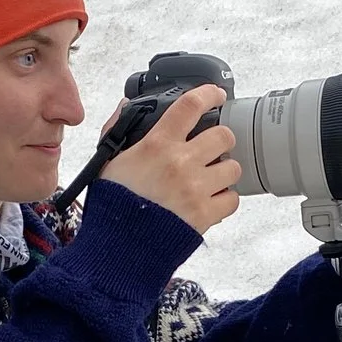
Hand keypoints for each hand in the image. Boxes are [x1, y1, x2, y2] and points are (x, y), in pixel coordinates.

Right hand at [99, 84, 240, 233]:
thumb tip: (125, 106)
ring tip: (212, 178)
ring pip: (233, 167)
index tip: (216, 95)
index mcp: (157, 145)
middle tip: (213, 148)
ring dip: (225, 171)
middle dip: (221, 140)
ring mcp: (196, 188)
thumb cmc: (112, 205)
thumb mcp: (107, 160)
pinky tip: (211, 200)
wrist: (118, 248)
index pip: (190, 105)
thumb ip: (117, 130)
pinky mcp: (205, 214)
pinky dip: (225, 199)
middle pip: (223, 135)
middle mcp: (180, 162)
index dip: (209, 94)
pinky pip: (233, 199)